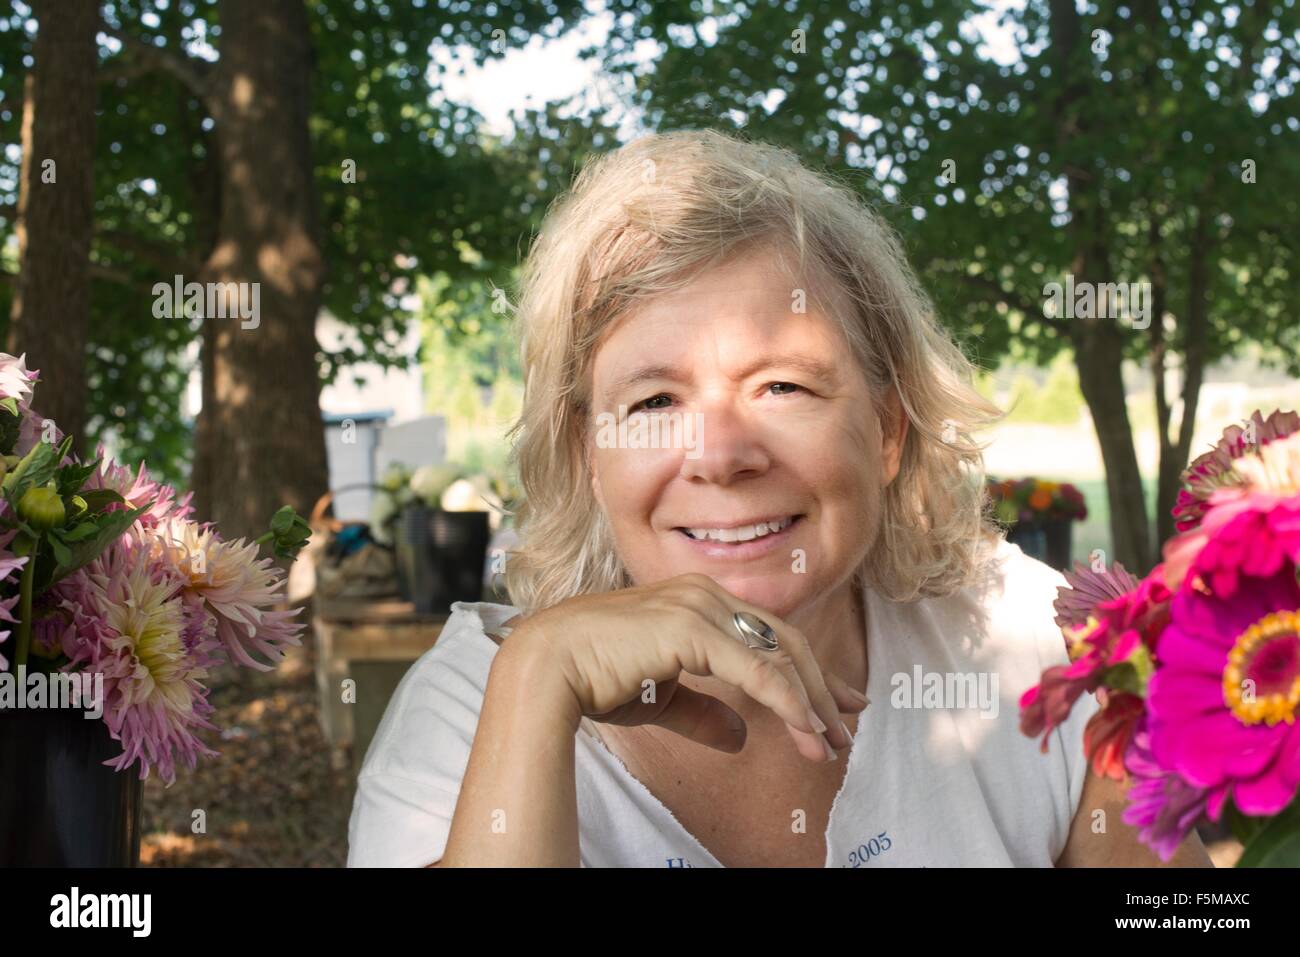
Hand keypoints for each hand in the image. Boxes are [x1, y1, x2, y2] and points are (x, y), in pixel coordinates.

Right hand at [503, 573, 865, 761]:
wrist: (547, 668)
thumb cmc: (593, 678)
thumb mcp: (663, 699)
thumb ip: (705, 711)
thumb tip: (742, 736)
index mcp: (696, 600)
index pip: (767, 633)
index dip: (805, 672)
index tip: (833, 705)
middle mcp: (703, 593)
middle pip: (783, 640)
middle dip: (821, 686)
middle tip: (849, 724)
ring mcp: (699, 604)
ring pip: (777, 654)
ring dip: (810, 702)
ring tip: (830, 743)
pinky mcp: (692, 627)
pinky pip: (756, 671)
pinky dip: (787, 703)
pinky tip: (804, 731)